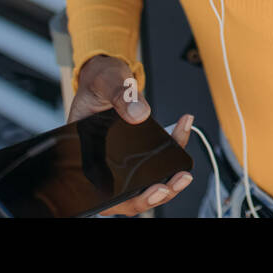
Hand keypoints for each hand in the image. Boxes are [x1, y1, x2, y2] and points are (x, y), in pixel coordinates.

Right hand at [68, 54, 194, 215]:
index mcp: (87, 152)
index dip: (127, 198)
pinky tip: (183, 128)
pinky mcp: (138, 150)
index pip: (104, 189)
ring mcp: (122, 159)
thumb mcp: (106, 81)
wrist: (107, 74)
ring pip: (145, 183)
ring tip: (184, 172)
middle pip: (129, 195)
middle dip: (155, 194)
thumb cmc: (99, 82)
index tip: (151, 189)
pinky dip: (174, 147)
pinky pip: (157, 158)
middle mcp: (104, 161)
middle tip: (176, 182)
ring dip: (168, 181)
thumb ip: (119, 96)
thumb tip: (139, 114)